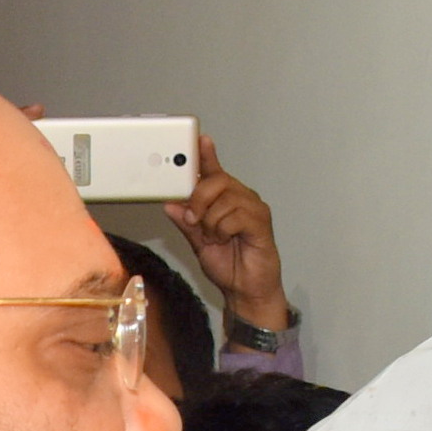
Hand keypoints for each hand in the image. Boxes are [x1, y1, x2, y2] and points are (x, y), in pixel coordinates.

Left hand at [163, 139, 293, 333]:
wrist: (246, 291)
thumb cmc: (229, 266)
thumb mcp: (197, 242)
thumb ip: (186, 222)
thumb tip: (170, 204)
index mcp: (224, 201)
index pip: (213, 172)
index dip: (206, 155)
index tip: (199, 139)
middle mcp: (240, 198)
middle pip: (216, 180)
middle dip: (198, 199)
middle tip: (194, 219)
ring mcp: (253, 208)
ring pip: (224, 199)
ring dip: (211, 222)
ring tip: (215, 238)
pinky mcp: (261, 221)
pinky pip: (235, 215)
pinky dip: (223, 229)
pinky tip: (227, 240)